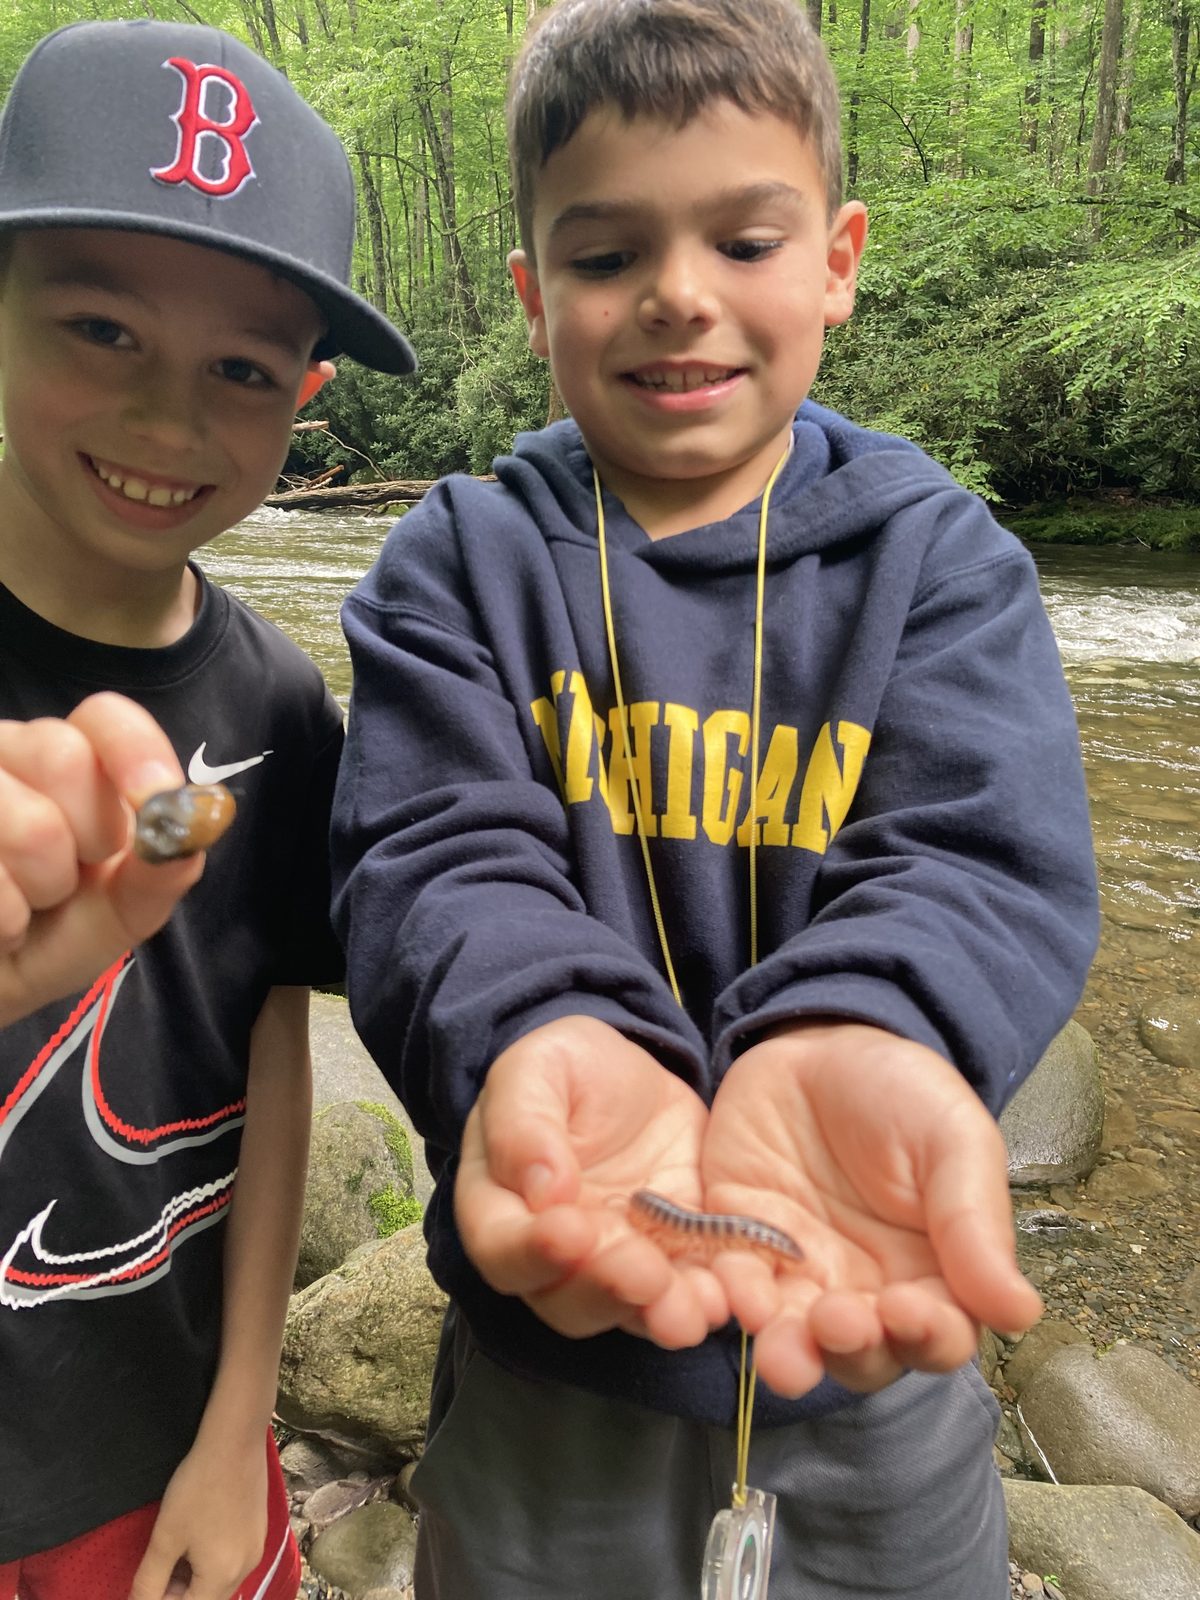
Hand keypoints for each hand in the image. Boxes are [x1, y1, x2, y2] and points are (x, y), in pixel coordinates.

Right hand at [0, 693, 203, 1027]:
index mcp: (61, 763)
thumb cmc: (37, 943)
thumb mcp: (114, 917)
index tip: (155, 798)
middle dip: (82, 842)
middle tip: (59, 883)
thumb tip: (196, 830)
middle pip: (63, 756)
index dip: (137, 753)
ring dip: (32, 892)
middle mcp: (0, 756)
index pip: (103, 717)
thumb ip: (158, 875)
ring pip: (26, 822)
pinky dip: (0, 919)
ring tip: (14, 910)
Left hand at [128, 1434, 266, 1599]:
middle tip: (156, 1567)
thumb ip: (149, 1581)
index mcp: (223, 1577)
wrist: (235, 1440)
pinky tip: (197, 1535)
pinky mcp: (258, 1530)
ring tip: (173, 1550)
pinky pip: (231, 1561)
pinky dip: (210, 1561)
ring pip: (220, 1581)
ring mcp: (256, 1549)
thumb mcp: (166, 1537)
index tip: (148, 1580)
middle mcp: (246, 1569)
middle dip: (177, 1592)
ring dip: (193, 1578)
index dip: (162, 1599)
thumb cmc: (197, 1489)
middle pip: (207, 1598)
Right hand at [456, 1016, 727, 1346]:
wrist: (637, 1079)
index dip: (532, 1251)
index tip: (572, 1231)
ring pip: (623, 1311)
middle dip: (604, 1290)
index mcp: (501, 1204)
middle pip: (562, 1297)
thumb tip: (540, 1189)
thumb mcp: (539, 1067)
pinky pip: (682, 1298)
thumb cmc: (571, 1069)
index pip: (501, 1248)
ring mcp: (613, 1266)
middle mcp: (552, 1253)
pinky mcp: (670, 1265)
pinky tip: (727, 1295)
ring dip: (656, 1314)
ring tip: (690, 1307)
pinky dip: (703, 1302)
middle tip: (643, 1272)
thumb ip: (523, 1121)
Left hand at [701, 1022, 1041, 1396]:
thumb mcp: (952, 1139)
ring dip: (786, 1353)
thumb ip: (975, 1222)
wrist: (818, 1044)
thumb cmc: (901, 1093)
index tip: (910, 1312)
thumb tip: (1019, 1313)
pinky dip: (727, 1298)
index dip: (927, 1337)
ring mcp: (796, 1277)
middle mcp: (864, 1292)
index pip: (938, 1336)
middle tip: (838, 1323)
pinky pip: (729, 1288)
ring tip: (778, 1348)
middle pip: (862, 1356)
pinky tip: (729, 1288)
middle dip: (851, 1352)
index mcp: (933, 1277)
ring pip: (792, 1341)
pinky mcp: (735, 1248)